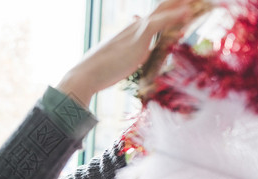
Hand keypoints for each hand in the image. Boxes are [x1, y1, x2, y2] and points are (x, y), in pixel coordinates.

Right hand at [56, 0, 194, 107]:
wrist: (87, 74)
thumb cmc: (99, 72)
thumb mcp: (117, 62)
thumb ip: (129, 56)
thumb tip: (135, 56)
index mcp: (130, 32)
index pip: (152, 17)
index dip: (168, 11)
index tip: (182, 7)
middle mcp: (134, 27)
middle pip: (160, 8)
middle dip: (176, 2)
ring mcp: (136, 30)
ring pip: (163, 10)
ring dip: (180, 3)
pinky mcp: (138, 37)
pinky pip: (160, 22)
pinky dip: (175, 15)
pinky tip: (189, 11)